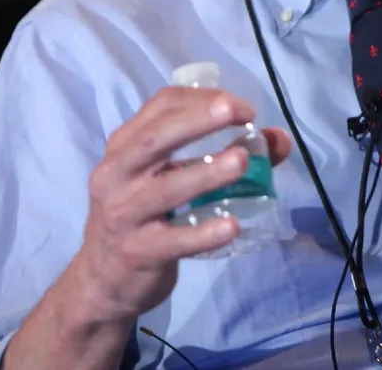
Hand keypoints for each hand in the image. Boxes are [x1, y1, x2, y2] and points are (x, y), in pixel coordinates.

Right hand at [65, 86, 292, 324]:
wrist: (102, 281)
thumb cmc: (141, 216)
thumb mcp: (169, 179)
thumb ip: (221, 153)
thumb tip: (279, 138)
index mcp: (124, 147)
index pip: (159, 107)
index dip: (201, 99)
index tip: (240, 108)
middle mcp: (117, 174)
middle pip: (155, 139)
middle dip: (198, 120)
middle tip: (239, 113)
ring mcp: (124, 215)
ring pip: (166, 189)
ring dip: (206, 173)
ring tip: (243, 161)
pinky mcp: (138, 252)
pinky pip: (174, 241)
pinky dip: (203, 233)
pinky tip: (232, 225)